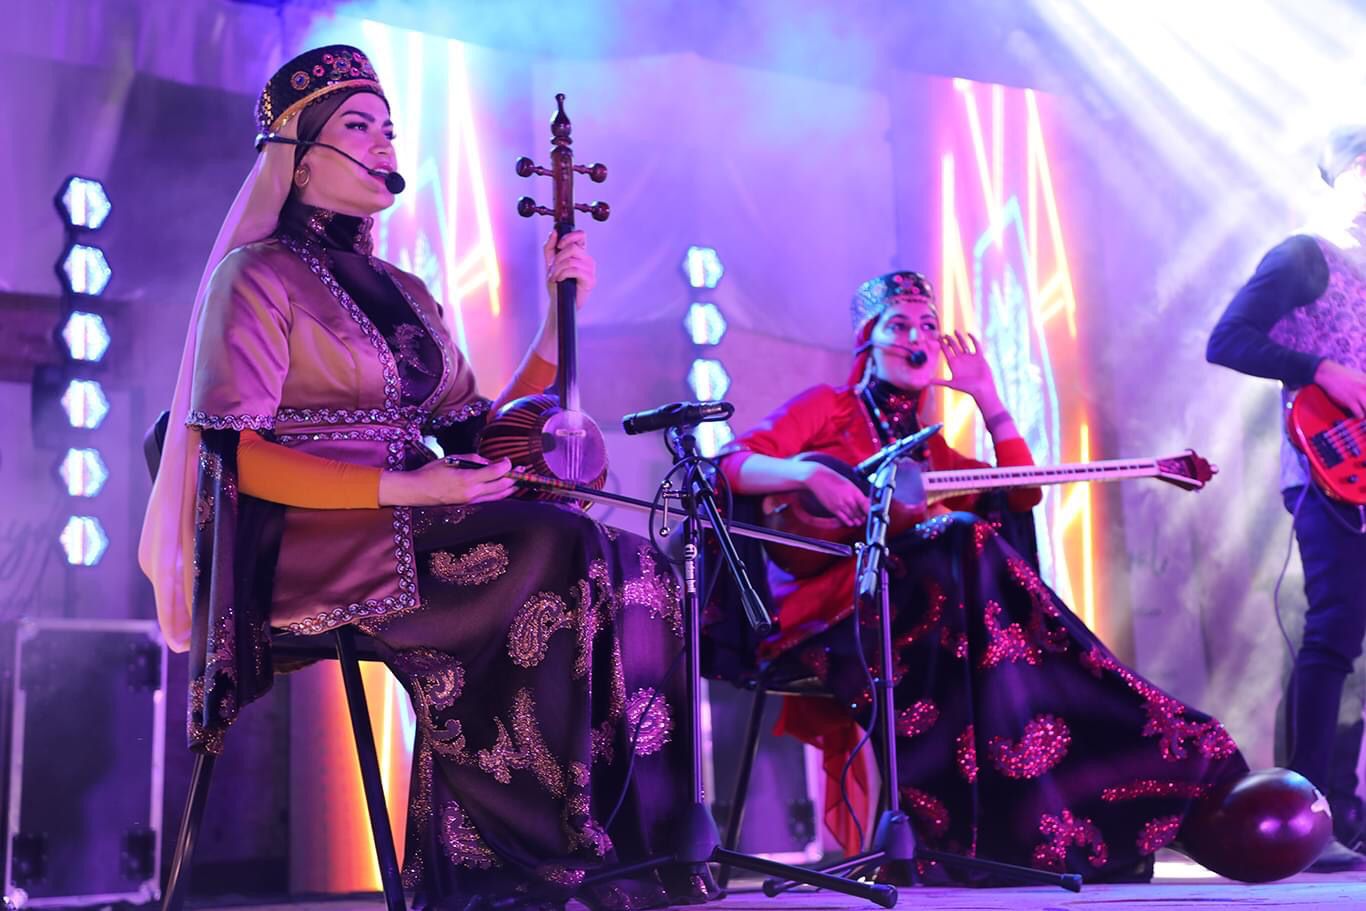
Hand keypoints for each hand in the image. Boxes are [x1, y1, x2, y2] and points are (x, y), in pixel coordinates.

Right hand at [378, 456, 515, 506]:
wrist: (417, 491)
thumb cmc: (431, 471)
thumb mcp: (452, 459)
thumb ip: (473, 459)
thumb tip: (490, 462)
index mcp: (468, 478)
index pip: (496, 472)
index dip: (506, 465)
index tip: (508, 460)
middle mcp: (472, 492)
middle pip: (502, 486)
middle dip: (515, 477)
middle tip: (523, 470)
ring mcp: (471, 501)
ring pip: (498, 496)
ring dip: (511, 488)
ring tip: (520, 481)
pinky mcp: (469, 505)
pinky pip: (490, 500)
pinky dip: (500, 494)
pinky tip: (506, 489)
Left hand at [543, 229, 594, 310]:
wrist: (558, 302)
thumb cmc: (557, 284)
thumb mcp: (550, 262)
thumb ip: (550, 246)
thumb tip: (554, 232)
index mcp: (580, 253)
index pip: (581, 235)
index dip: (569, 237)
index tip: (559, 246)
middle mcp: (587, 259)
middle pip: (573, 248)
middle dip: (558, 258)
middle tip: (553, 268)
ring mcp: (590, 270)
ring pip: (571, 260)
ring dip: (558, 269)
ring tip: (555, 276)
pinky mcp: (590, 280)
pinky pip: (575, 270)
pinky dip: (563, 274)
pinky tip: (560, 280)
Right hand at [800, 463, 868, 526]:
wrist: (819, 479)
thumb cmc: (834, 479)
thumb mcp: (850, 484)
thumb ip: (858, 494)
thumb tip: (867, 501)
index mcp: (854, 491)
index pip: (866, 505)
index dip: (870, 511)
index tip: (872, 513)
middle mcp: (848, 499)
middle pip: (860, 512)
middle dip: (864, 517)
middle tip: (865, 518)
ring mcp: (840, 505)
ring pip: (852, 517)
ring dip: (857, 520)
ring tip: (860, 522)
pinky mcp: (833, 509)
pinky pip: (843, 518)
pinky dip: (848, 522)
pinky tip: (851, 523)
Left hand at [930, 331, 998, 404]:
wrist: (982, 389)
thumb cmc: (967, 388)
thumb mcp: (952, 384)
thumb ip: (940, 382)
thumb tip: (927, 382)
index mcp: (953, 364)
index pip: (946, 351)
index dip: (942, 344)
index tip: (939, 337)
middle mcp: (961, 359)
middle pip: (953, 347)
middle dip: (949, 340)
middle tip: (944, 334)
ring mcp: (970, 357)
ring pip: (963, 344)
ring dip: (959, 338)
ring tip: (955, 331)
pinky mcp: (979, 357)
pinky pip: (976, 346)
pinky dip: (973, 339)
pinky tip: (969, 333)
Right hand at [1316, 360, 1365, 418]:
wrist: (1328, 373)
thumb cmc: (1343, 374)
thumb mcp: (1361, 375)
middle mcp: (1365, 387)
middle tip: (1364, 405)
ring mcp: (1359, 394)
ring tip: (1364, 412)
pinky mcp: (1350, 401)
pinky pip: (1359, 413)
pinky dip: (1359, 415)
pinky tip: (1358, 414)